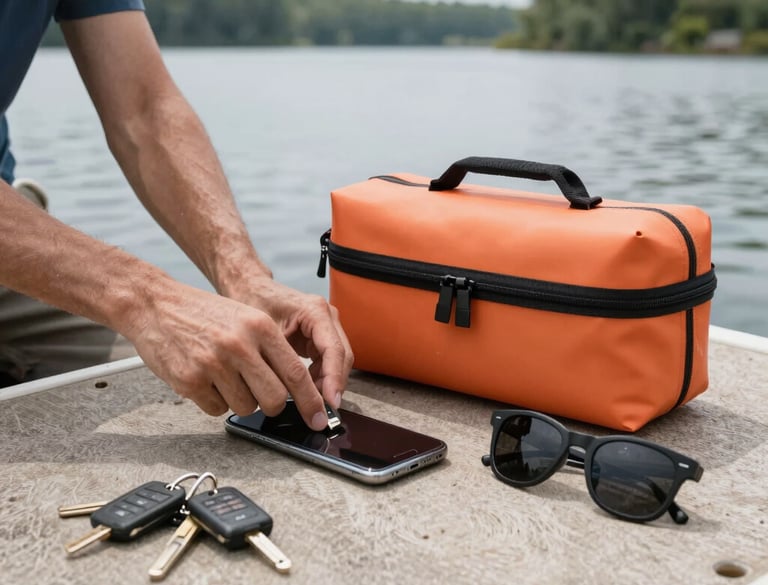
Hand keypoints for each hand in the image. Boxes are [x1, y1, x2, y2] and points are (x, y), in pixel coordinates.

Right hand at [125, 279, 350, 430]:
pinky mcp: (190, 381)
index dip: (311, 400)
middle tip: (263, 396)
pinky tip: (205, 378)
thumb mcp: (247, 319)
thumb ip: (272, 349)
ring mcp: (213, 364)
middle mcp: (239, 345)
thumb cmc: (204, 314)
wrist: (155, 305)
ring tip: (224, 375)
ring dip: (240, 400)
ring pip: (246, 407)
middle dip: (273, 405)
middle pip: (274, 399)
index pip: (296, 372)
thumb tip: (298, 388)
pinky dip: (215, 401)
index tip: (320, 418)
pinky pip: (216, 409)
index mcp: (260, 327)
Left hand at [228, 276, 353, 410]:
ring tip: (309, 401)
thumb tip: (288, 393)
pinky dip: (320, 377)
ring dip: (327, 383)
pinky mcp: (320, 334)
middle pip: (342, 357)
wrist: (249, 288)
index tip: (330, 401)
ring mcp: (326, 325)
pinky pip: (328, 360)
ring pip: (338, 361)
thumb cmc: (253, 302)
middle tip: (320, 410)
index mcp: (315, 311)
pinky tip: (306, 388)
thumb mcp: (264, 333)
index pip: (334, 350)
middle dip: (333, 385)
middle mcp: (326, 316)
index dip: (334, 379)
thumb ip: (279, 361)